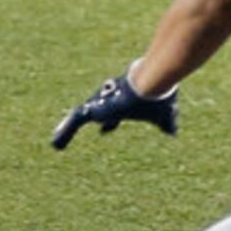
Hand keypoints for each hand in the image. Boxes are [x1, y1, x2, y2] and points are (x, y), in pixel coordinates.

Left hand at [52, 65, 178, 149]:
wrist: (152, 84)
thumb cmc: (158, 97)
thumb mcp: (163, 115)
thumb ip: (168, 124)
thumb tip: (174, 133)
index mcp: (127, 105)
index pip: (116, 115)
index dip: (110, 123)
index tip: (104, 132)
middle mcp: (111, 102)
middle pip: (97, 112)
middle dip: (89, 121)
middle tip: (74, 131)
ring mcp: (100, 105)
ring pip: (82, 116)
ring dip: (68, 130)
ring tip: (56, 141)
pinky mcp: (93, 109)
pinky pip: (74, 123)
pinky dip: (65, 134)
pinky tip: (55, 145)